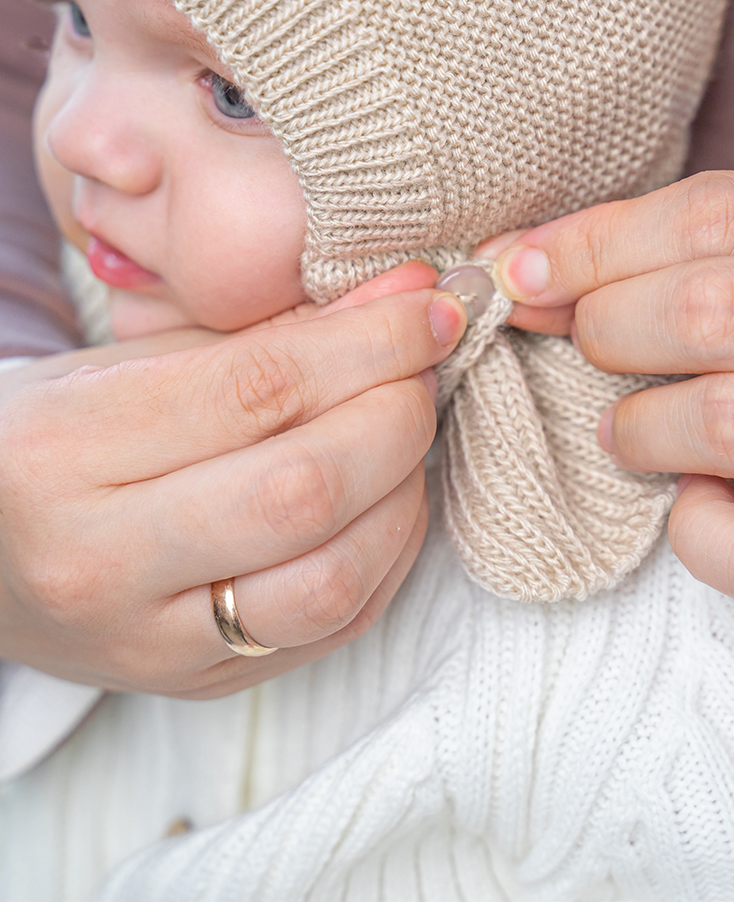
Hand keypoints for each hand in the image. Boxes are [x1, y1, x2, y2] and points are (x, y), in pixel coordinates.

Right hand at [0, 263, 467, 696]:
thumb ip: (270, 334)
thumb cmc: (56, 433)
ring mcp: (149, 642)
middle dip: (398, 415)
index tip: (431, 306)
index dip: (370, 342)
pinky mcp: (197, 685)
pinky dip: (388, 555)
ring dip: (404, 494)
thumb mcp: (135, 361)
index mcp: (66, 451)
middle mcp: (100, 561)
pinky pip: (332, 630)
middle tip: (424, 365)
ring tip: (405, 434)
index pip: (258, 389)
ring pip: (330, 582)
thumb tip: (408, 293)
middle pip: (304, 491)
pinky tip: (389, 499)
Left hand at [483, 171, 733, 630]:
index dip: (597, 242)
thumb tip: (519, 259)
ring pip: (727, 419)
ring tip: (631, 432)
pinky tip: (701, 507)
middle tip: (593, 351)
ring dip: (641, 428)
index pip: (718, 213)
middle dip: (609, 327)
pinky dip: (700, 535)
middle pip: (713, 307)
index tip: (522, 270)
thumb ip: (680, 253)